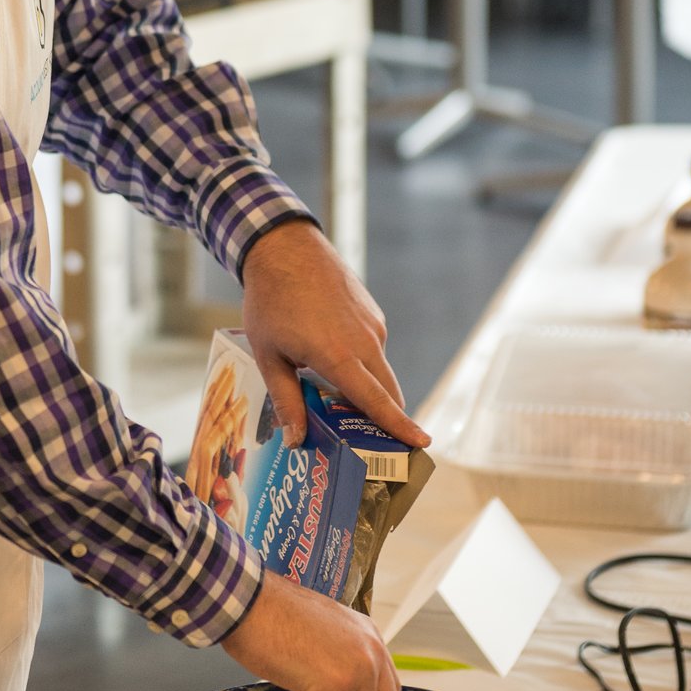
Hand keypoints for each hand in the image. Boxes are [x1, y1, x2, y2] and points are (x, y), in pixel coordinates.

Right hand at [220, 572, 401, 690]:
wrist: (251, 604)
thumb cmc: (276, 615)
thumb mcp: (326, 634)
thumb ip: (346, 660)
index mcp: (371, 636)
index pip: (392, 689)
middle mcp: (373, 652)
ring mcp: (359, 668)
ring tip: (300, 682)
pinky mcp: (338, 685)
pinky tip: (292, 685)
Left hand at [241, 219, 429, 449]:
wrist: (285, 247)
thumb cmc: (271, 302)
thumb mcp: (268, 356)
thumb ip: (286, 400)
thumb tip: (295, 440)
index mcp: (339, 356)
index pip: (377, 401)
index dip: (399, 426)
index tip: (422, 443)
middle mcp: (364, 341)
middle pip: (387, 392)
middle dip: (386, 419)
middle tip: (373, 443)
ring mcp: (372, 324)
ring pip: (379, 369)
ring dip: (367, 387)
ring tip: (337, 398)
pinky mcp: (372, 312)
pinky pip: (373, 347)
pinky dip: (361, 362)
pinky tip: (331, 356)